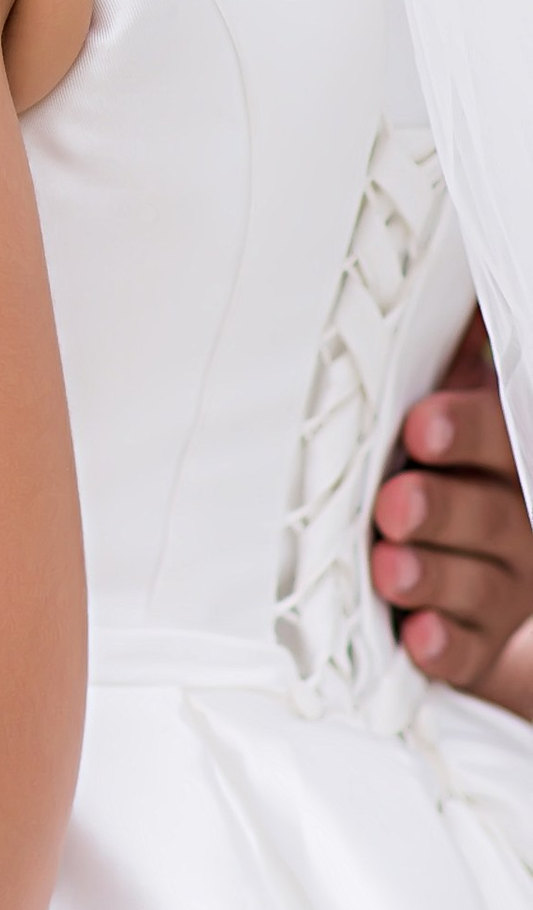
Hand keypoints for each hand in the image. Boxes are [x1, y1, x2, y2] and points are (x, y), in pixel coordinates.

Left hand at [371, 323, 532, 719]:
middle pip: (492, 513)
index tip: (422, 426)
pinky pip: (466, 650)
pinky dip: (442, 644)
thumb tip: (427, 258)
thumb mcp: (443, 408)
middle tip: (395, 503)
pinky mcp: (475, 641)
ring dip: (433, 574)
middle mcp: (519, 522)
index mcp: (511, 458)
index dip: (467, 431)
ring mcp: (503, 587)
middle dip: (442, 507)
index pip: (503, 438)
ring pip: (477, 582)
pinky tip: (416, 636)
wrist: (456, 570)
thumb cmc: (434, 464)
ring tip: (389, 566)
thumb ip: (445, 354)